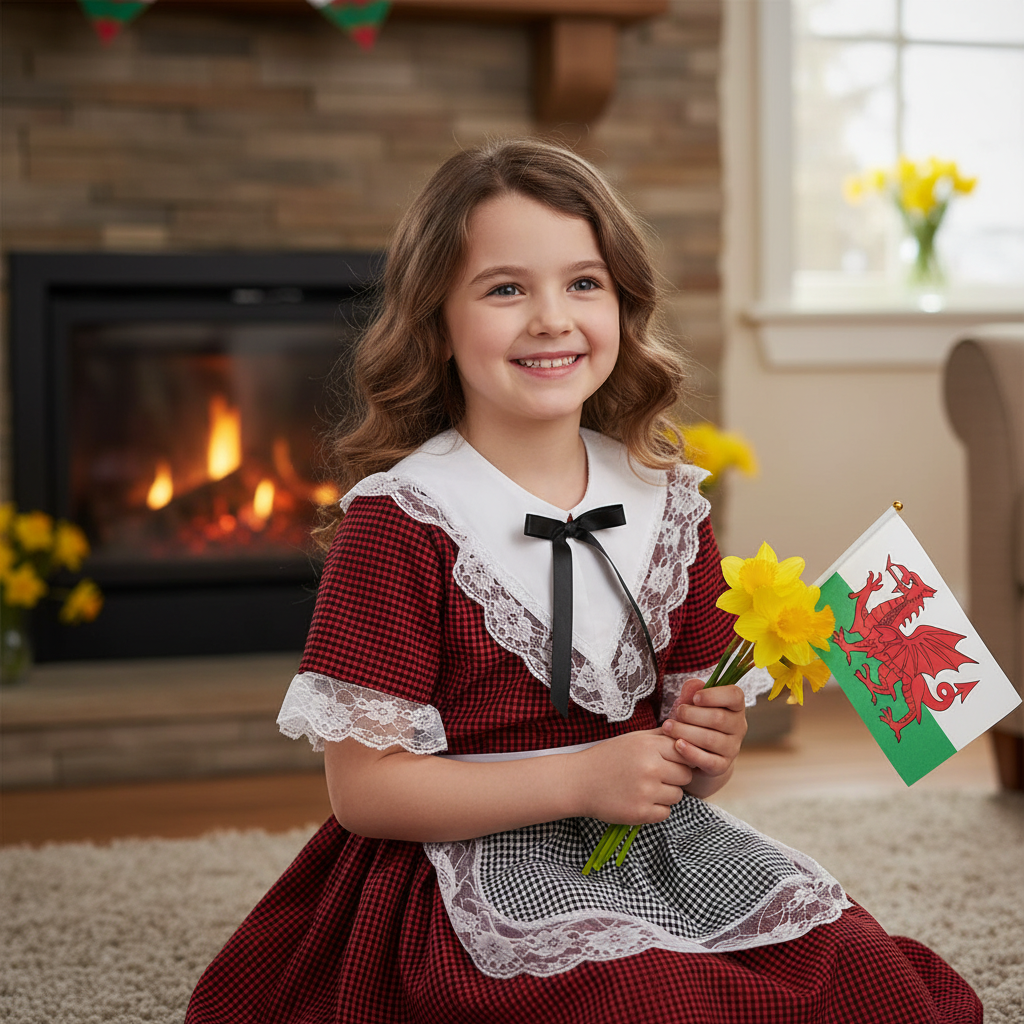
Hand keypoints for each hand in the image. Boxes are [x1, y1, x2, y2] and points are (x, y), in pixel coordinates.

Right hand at [569, 729, 693, 825]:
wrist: (579, 782)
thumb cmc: (607, 758)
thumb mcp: (632, 739)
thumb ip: (660, 736)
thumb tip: (685, 734)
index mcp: (648, 746)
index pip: (685, 753)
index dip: (679, 758)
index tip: (669, 761)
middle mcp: (650, 767)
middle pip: (686, 775)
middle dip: (675, 777)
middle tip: (656, 776)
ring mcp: (646, 792)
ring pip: (677, 796)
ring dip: (666, 794)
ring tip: (645, 788)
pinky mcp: (641, 813)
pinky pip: (665, 813)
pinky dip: (656, 809)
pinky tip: (640, 800)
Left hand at [661, 677, 746, 797]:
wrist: (697, 755)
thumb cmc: (695, 722)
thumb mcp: (692, 705)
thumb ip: (692, 692)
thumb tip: (695, 684)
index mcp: (735, 707)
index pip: (735, 695)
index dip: (714, 695)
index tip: (695, 698)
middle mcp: (738, 727)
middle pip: (718, 718)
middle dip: (692, 714)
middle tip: (676, 713)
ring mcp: (732, 748)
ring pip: (711, 739)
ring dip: (686, 732)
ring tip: (667, 727)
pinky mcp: (722, 766)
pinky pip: (708, 761)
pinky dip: (691, 752)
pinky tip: (677, 745)